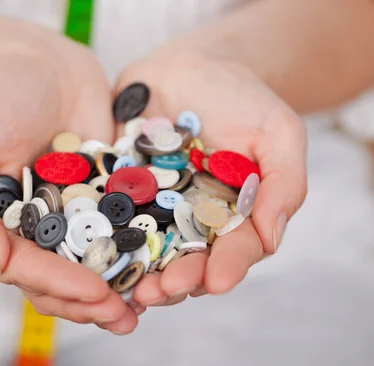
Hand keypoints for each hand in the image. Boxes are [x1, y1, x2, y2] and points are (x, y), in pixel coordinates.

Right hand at [0, 26, 138, 333]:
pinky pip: (122, 233)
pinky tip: (162, 266)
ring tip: (149, 303)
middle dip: (92, 302)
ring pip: (94, 266)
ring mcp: (72, 220)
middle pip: (61, 281)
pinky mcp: (104, 202)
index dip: (60, 286)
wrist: (42, 64)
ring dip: (119, 289)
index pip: (26, 270)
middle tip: (126, 317)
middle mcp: (35, 232)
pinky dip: (140, 252)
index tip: (96, 294)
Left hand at [113, 44, 306, 308]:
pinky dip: (100, 234)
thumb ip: (283, 182)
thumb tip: (273, 236)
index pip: (234, 249)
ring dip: (136, 271)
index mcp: (233, 217)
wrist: (193, 66)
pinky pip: (107, 214)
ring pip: (145, 249)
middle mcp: (192, 222)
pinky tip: (90, 254)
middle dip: (175, 280)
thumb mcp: (278, 133)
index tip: (218, 282)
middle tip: (161, 292)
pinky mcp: (117, 190)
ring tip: (128, 287)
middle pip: (186, 261)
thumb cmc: (243, 98)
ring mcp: (152, 209)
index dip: (228, 267)